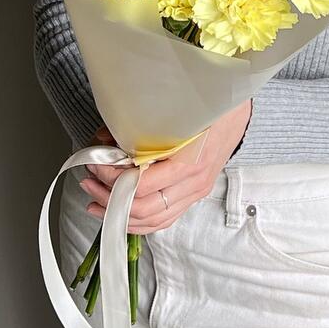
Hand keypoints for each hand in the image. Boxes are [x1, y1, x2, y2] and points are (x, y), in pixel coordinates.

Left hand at [79, 99, 252, 234]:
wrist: (239, 109)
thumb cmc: (208, 106)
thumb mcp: (174, 111)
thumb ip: (137, 126)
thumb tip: (104, 140)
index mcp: (189, 163)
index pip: (140, 185)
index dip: (112, 178)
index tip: (95, 163)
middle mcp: (193, 184)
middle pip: (143, 208)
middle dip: (109, 197)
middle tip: (89, 180)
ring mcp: (195, 192)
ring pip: (152, 221)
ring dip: (120, 214)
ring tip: (95, 200)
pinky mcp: (194, 194)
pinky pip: (164, 219)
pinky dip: (139, 221)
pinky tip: (120, 213)